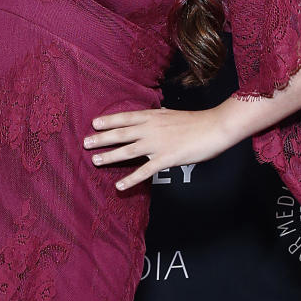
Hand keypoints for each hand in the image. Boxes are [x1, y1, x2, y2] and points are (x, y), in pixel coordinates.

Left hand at [83, 106, 230, 189]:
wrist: (215, 127)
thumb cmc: (197, 122)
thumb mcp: (173, 114)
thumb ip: (160, 117)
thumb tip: (153, 115)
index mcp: (153, 116)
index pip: (126, 117)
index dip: (109, 120)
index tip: (94, 123)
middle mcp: (151, 129)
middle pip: (121, 133)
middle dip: (101, 138)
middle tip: (85, 142)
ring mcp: (157, 144)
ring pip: (127, 151)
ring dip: (109, 156)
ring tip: (94, 160)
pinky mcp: (166, 159)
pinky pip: (144, 171)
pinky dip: (131, 179)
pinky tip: (119, 186)